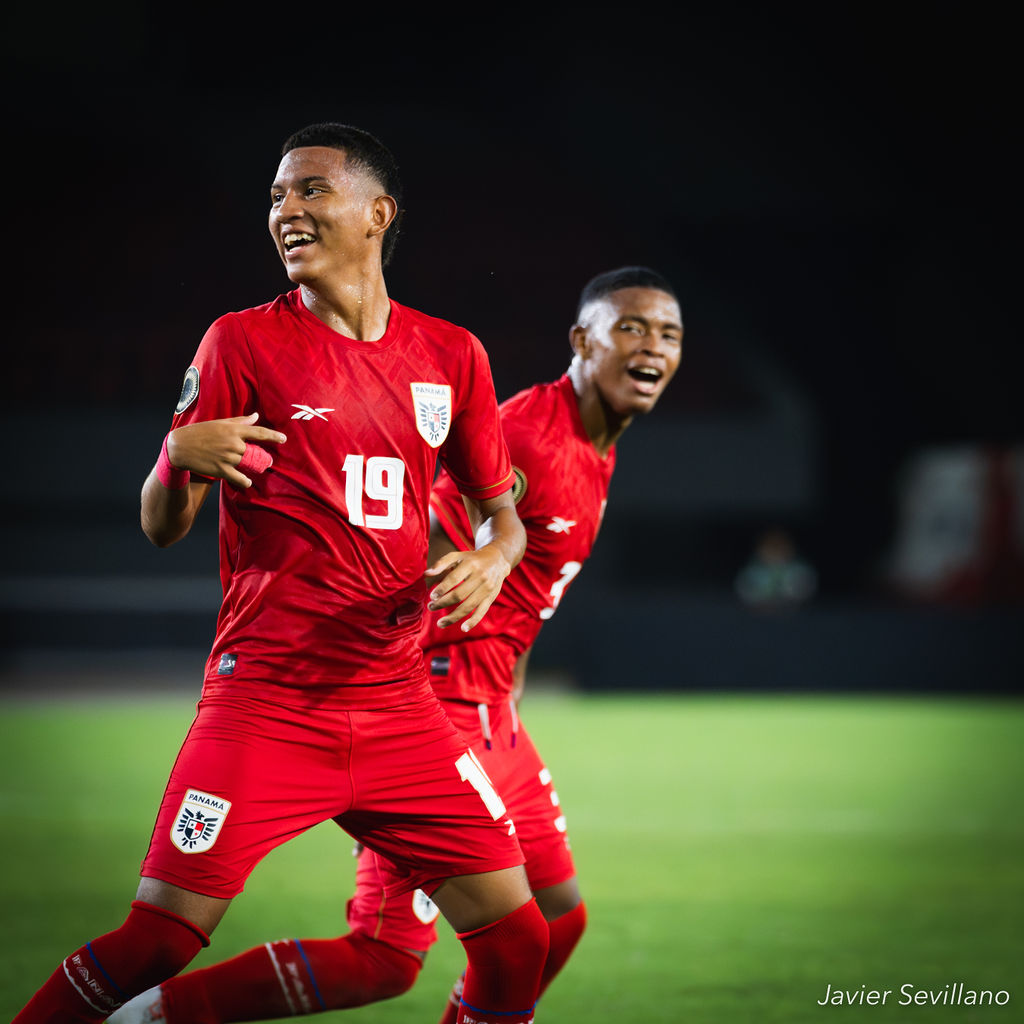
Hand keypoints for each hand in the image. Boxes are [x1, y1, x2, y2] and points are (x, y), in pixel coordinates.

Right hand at [167, 413, 286, 488]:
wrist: (180, 446)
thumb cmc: (200, 432)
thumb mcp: (220, 423)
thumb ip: (240, 421)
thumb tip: (255, 416)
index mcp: (233, 430)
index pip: (259, 432)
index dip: (273, 436)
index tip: (284, 439)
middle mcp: (233, 443)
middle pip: (255, 451)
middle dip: (261, 457)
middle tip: (266, 460)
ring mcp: (227, 457)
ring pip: (247, 465)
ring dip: (251, 468)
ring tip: (251, 468)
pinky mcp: (221, 470)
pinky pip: (239, 478)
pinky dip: (245, 481)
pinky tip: (246, 481)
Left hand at [424, 546, 511, 631]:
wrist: (498, 559)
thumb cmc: (472, 559)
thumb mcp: (457, 556)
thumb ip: (441, 564)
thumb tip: (426, 574)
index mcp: (470, 564)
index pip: (453, 578)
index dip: (442, 588)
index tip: (431, 596)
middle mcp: (480, 576)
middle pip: (459, 594)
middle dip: (443, 603)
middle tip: (431, 607)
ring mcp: (487, 588)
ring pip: (469, 606)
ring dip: (453, 616)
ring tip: (440, 623)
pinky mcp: (491, 597)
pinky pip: (482, 611)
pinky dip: (473, 621)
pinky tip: (463, 628)